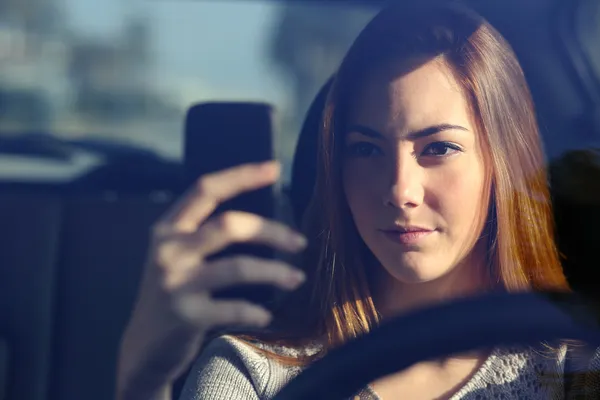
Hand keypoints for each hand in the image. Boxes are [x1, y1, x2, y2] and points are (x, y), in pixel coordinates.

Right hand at [116, 161, 305, 399]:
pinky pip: (235, 308)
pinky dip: (257, 311)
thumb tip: (261, 216)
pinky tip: (266, 315)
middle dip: (272, 231)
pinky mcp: (185, 316)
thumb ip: (203, 232)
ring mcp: (175, 283)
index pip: (205, 189)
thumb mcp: (176, 255)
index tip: (275, 167)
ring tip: (297, 279)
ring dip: (276, 272)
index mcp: (167, 228)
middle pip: (230, 225)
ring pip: (239, 267)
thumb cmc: (171, 293)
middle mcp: (168, 250)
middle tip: (300, 242)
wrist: (142, 348)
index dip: (241, 175)